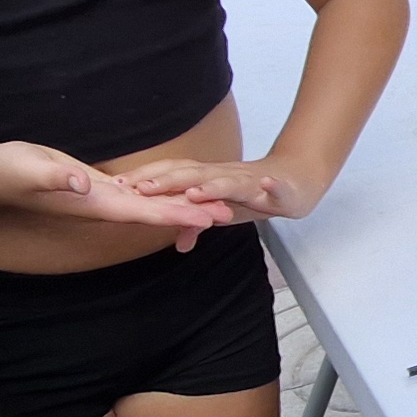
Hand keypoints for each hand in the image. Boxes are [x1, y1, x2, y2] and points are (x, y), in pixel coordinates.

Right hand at [0, 140, 236, 237]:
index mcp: (95, 202)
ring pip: (149, 204)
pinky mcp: (96, 188)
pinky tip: (173, 192)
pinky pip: (136, 195)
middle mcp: (103, 205)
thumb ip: (56, 178)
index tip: (207, 217)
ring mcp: (100, 198)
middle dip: (190, 212)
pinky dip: (158, 194)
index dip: (177, 213)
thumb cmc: (9, 171)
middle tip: (228, 212)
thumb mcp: (31, 169)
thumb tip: (82, 186)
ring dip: (179, 204)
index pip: (144, 211)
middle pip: (154, 211)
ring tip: (212, 203)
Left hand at [114, 154, 319, 221]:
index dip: (149, 177)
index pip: (174, 174)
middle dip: (169, 180)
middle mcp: (225, 175)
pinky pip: (273, 188)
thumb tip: (178, 243)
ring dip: (212, 185)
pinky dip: (270, 187)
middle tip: (143, 188)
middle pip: (194, 174)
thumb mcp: (222, 212)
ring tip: (194, 192)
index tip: (120, 184)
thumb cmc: (253, 194)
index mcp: (208, 178)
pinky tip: (266, 186)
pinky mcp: (277, 189)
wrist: (295, 181)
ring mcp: (251, 181)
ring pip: (230, 181)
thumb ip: (198, 223)